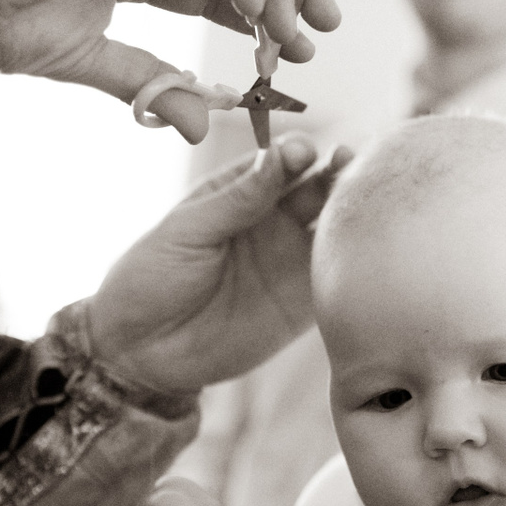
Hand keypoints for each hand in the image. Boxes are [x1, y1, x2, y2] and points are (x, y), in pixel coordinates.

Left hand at [87, 136, 350, 394]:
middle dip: (338, 173)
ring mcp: (291, 260)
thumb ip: (237, 198)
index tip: (304, 153)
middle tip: (349, 164)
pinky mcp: (303, 303)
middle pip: (319, 186)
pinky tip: (366, 252)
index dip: (297, 153)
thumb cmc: (149, 278)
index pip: (281, 161)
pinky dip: (357, 263)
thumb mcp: (188, 231)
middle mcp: (273, 220)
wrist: (138, 352)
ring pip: (336, 228)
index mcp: (239, 192)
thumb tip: (280, 153)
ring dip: (354, 214)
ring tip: (367, 203)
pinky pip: (339, 278)